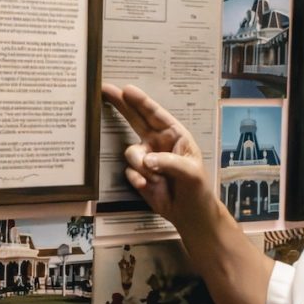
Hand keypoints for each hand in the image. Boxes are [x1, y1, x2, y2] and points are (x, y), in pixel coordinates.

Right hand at [102, 83, 210, 224]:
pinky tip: (148, 186)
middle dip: (121, 104)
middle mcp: (158, 142)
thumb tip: (146, 159)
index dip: (140, 101)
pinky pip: (129, 171)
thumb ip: (169, 162)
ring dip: (140, 166)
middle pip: (135, 119)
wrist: (189, 213)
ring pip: (131, 152)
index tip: (126, 90)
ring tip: (156, 178)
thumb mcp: (190, 173)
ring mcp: (146, 157)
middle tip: (106, 89)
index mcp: (175, 135)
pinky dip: (137, 179)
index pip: (155, 114)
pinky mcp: (138, 173)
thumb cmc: (197, 188)